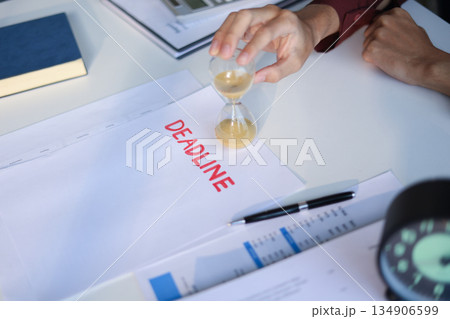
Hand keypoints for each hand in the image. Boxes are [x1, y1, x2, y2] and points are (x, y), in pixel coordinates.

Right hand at [209, 5, 338, 82]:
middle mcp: (271, 14)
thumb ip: (276, 72)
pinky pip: (233, 22)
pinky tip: (218, 46)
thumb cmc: (300, 43)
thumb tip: (256, 78)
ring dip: (223, 34)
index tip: (242, 61)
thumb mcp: (294, 62)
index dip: (252, 46)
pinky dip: (223, 34)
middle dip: (232, 35)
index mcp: (286, 22)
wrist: (303, 30)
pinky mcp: (250, 21)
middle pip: (246, 16)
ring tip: (216, 51)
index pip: (266, 31)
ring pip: (236, 17)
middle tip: (224, 54)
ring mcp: (260, 14)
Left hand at [363, 8, 449, 94]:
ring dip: (375, 52)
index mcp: (394, 14)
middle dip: (377, 43)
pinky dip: (373, 61)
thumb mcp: (413, 27)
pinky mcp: (370, 49)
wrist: (424, 64)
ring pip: (367, 45)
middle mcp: (384, 21)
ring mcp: (376, 35)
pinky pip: (366, 56)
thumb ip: (398, 25)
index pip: (376, 22)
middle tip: (390, 50)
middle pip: (369, 34)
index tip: (387, 40)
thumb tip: (391, 29)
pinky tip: (386, 61)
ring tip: (391, 56)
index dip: (381, 34)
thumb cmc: (421, 50)